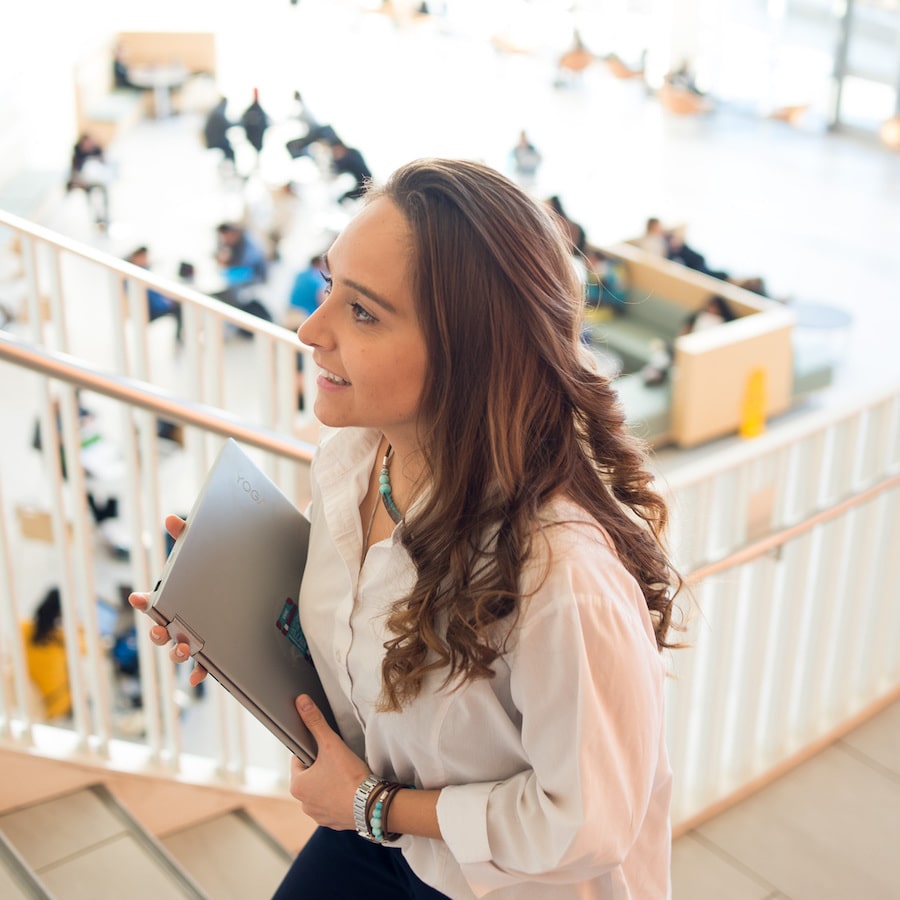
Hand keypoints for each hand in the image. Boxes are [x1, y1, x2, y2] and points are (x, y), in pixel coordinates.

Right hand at [127, 515, 207, 685]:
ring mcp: (197, 638)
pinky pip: (203, 667)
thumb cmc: (222, 571)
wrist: (259, 586)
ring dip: (177, 652)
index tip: (138, 598)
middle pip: (162, 631)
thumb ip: (187, 537)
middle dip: (159, 633)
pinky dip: (197, 673)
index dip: (144, 602)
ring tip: (183, 649)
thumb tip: (170, 519)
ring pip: (179, 650)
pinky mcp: (215, 652)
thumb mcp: (205, 554)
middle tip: (162, 631)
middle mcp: (184, 621)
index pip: (154, 602)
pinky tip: (196, 677)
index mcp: (179, 598)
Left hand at [288, 694, 369, 830]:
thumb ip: (315, 722)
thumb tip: (301, 703)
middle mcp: (303, 804)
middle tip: (338, 762)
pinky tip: (350, 790)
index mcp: (297, 786)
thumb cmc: (349, 776)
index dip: (312, 750)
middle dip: (321, 768)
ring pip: (320, 791)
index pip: (298, 760)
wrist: (372, 805)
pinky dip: (338, 797)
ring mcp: (318, 815)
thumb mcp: (331, 744)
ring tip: (345, 776)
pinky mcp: (332, 822)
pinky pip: (332, 805)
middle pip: (309, 776)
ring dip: (329, 784)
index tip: (326, 749)